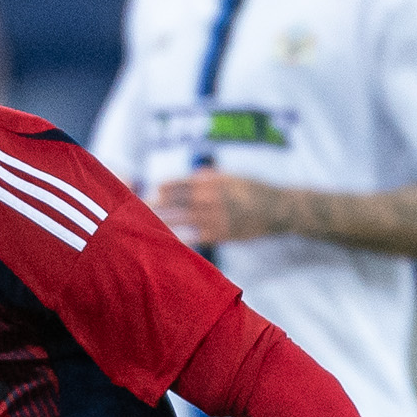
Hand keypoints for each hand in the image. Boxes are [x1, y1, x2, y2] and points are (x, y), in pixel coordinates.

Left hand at [152, 170, 293, 247]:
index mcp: (213, 181)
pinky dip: (182, 238)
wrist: (278, 209)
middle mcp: (212, 197)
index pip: (181, 183)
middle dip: (157, 205)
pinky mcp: (222, 233)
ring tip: (146, 224)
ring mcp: (216, 216)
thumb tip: (194, 176)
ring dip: (163, 221)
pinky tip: (167, 240)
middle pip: (177, 201)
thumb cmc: (254, 190)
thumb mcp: (233, 177)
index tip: (152, 190)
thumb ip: (211, 177)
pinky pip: (196, 236)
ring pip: (183, 219)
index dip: (164, 187)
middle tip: (138, 209)